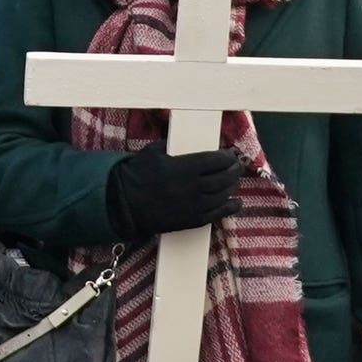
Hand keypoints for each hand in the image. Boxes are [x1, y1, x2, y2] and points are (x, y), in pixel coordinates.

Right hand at [108, 142, 244, 236]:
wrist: (123, 204)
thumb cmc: (135, 175)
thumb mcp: (152, 151)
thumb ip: (172, 145)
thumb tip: (185, 141)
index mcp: (184, 167)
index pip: (216, 160)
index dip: (227, 156)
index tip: (230, 154)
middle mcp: (193, 187)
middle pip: (223, 177)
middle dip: (234, 170)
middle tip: (238, 165)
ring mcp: (194, 205)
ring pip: (223, 195)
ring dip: (232, 186)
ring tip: (235, 180)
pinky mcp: (192, 220)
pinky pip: (217, 214)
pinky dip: (230, 208)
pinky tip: (236, 203)